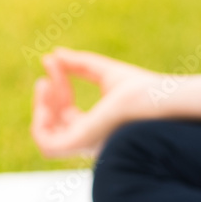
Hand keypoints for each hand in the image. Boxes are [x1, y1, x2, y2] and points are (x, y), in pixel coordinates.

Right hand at [31, 46, 161, 158]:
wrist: (161, 99)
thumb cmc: (145, 89)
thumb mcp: (106, 72)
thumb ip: (81, 65)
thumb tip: (55, 55)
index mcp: (99, 127)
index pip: (67, 112)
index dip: (57, 86)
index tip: (57, 61)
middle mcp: (92, 140)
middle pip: (57, 123)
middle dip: (49, 94)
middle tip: (54, 66)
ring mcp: (88, 144)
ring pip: (48, 136)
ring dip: (41, 109)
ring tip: (45, 83)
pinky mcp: (84, 142)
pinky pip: (48, 146)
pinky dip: (39, 124)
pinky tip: (46, 97)